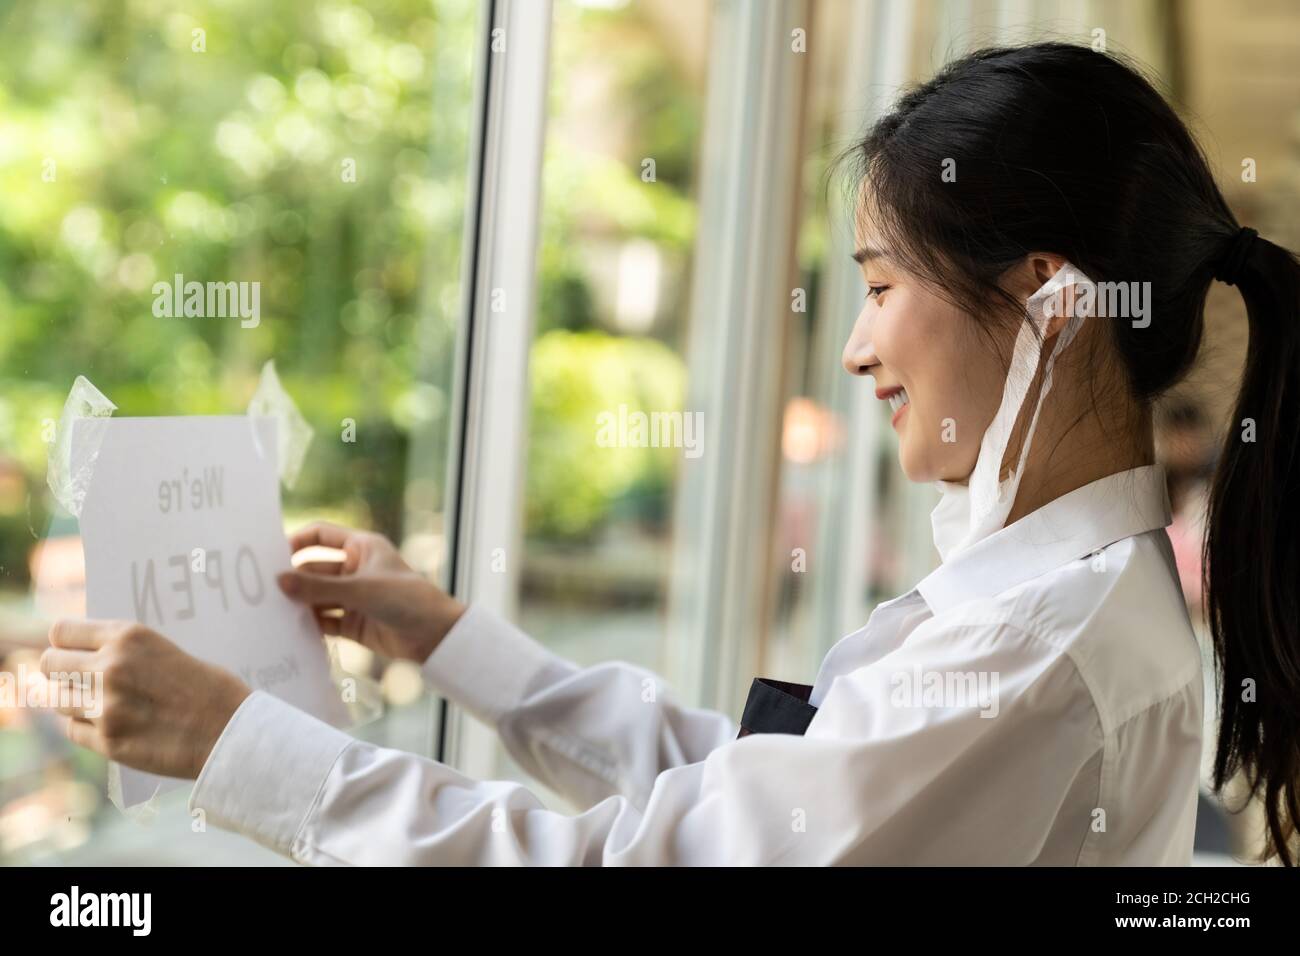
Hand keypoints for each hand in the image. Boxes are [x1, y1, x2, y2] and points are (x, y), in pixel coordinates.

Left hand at [40, 620, 251, 778]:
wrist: (233, 732)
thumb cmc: (210, 688)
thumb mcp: (166, 650)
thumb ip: (125, 650)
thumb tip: (86, 653)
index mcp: (129, 637)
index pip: (61, 631)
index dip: (65, 641)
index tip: (70, 649)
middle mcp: (110, 668)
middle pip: (49, 664)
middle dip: (61, 670)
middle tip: (78, 677)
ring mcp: (104, 707)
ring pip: (55, 699)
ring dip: (72, 700)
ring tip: (98, 702)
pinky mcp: (106, 742)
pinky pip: (72, 729)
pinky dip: (84, 727)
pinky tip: (109, 724)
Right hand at [278, 521, 465, 662]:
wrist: (437, 637)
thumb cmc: (408, 599)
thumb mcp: (361, 589)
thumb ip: (319, 588)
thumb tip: (279, 581)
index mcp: (361, 547)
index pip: (320, 535)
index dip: (297, 542)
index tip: (271, 555)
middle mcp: (355, 569)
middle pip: (314, 569)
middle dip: (293, 579)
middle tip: (264, 591)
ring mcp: (353, 597)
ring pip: (316, 597)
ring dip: (299, 604)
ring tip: (270, 613)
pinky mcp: (353, 623)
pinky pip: (324, 621)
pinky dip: (309, 625)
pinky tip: (289, 630)